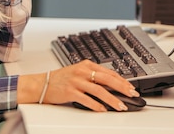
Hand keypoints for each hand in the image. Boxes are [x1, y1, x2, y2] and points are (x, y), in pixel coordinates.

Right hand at [18, 60, 139, 111]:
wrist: (42, 84)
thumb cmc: (61, 79)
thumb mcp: (78, 72)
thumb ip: (93, 76)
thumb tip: (112, 86)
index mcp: (86, 65)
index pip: (108, 72)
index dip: (122, 80)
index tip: (131, 87)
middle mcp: (82, 71)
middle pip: (106, 79)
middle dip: (122, 88)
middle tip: (131, 95)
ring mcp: (76, 81)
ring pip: (99, 90)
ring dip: (111, 99)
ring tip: (120, 106)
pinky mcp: (70, 91)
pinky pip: (86, 99)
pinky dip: (96, 105)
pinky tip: (103, 110)